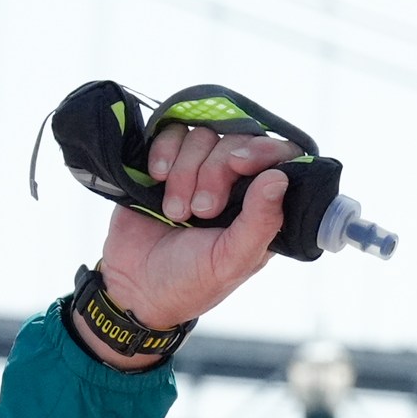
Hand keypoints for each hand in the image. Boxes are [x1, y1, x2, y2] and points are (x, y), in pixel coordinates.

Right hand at [75, 124, 296, 366]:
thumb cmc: (191, 282)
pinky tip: (156, 179)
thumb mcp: (230, 261)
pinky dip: (163, 152)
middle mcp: (236, 182)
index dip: (265, 151)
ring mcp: (200, 168)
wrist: (134, 286)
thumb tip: (280, 178)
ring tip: (175, 213)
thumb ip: (260, 222)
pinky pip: (172, 131)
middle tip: (201, 211)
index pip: (282, 157)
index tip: (240, 164)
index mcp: (261, 206)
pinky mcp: (167, 160)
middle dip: (215, 172)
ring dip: (185, 173)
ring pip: (203, 135)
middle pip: (237, 141)